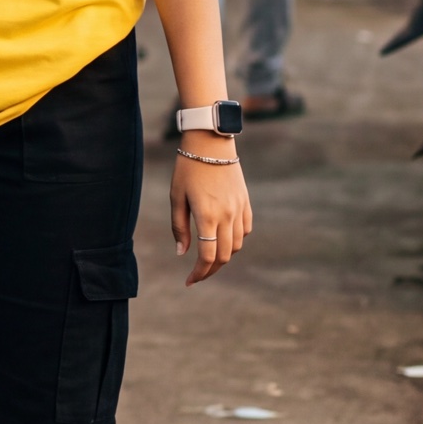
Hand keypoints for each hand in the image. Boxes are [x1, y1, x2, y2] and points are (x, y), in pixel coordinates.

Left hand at [172, 141, 253, 285]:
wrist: (210, 143)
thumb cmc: (187, 168)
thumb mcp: (176, 197)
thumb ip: (179, 227)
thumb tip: (182, 253)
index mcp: (207, 216)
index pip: (207, 257)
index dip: (199, 274)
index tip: (189, 281)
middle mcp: (227, 216)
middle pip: (223, 256)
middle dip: (210, 270)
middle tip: (197, 276)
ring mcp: (239, 209)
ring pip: (236, 245)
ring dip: (223, 256)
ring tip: (208, 258)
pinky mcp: (246, 202)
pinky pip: (245, 230)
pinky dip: (235, 240)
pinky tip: (223, 240)